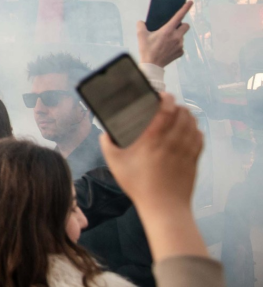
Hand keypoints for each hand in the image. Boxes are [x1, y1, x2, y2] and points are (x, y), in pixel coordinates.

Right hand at [99, 92, 206, 259]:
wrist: (164, 208)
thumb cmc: (138, 186)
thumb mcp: (115, 164)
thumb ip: (107, 145)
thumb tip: (105, 133)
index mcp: (153, 140)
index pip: (166, 111)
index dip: (166, 98)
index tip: (162, 95)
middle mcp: (172, 142)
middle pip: (183, 114)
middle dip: (178, 105)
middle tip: (170, 105)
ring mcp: (185, 151)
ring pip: (193, 125)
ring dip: (188, 116)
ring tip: (180, 114)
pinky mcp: (194, 161)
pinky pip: (199, 139)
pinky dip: (196, 130)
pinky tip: (191, 130)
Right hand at [137, 0, 192, 67]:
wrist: (152, 65)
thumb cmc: (146, 49)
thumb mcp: (140, 35)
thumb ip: (141, 25)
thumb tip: (142, 22)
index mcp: (167, 30)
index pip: (178, 16)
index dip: (185, 8)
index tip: (190, 2)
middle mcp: (176, 36)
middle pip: (186, 26)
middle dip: (181, 25)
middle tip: (172, 28)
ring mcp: (180, 45)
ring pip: (182, 36)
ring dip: (176, 36)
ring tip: (165, 42)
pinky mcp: (181, 52)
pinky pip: (180, 45)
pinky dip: (175, 45)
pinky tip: (167, 49)